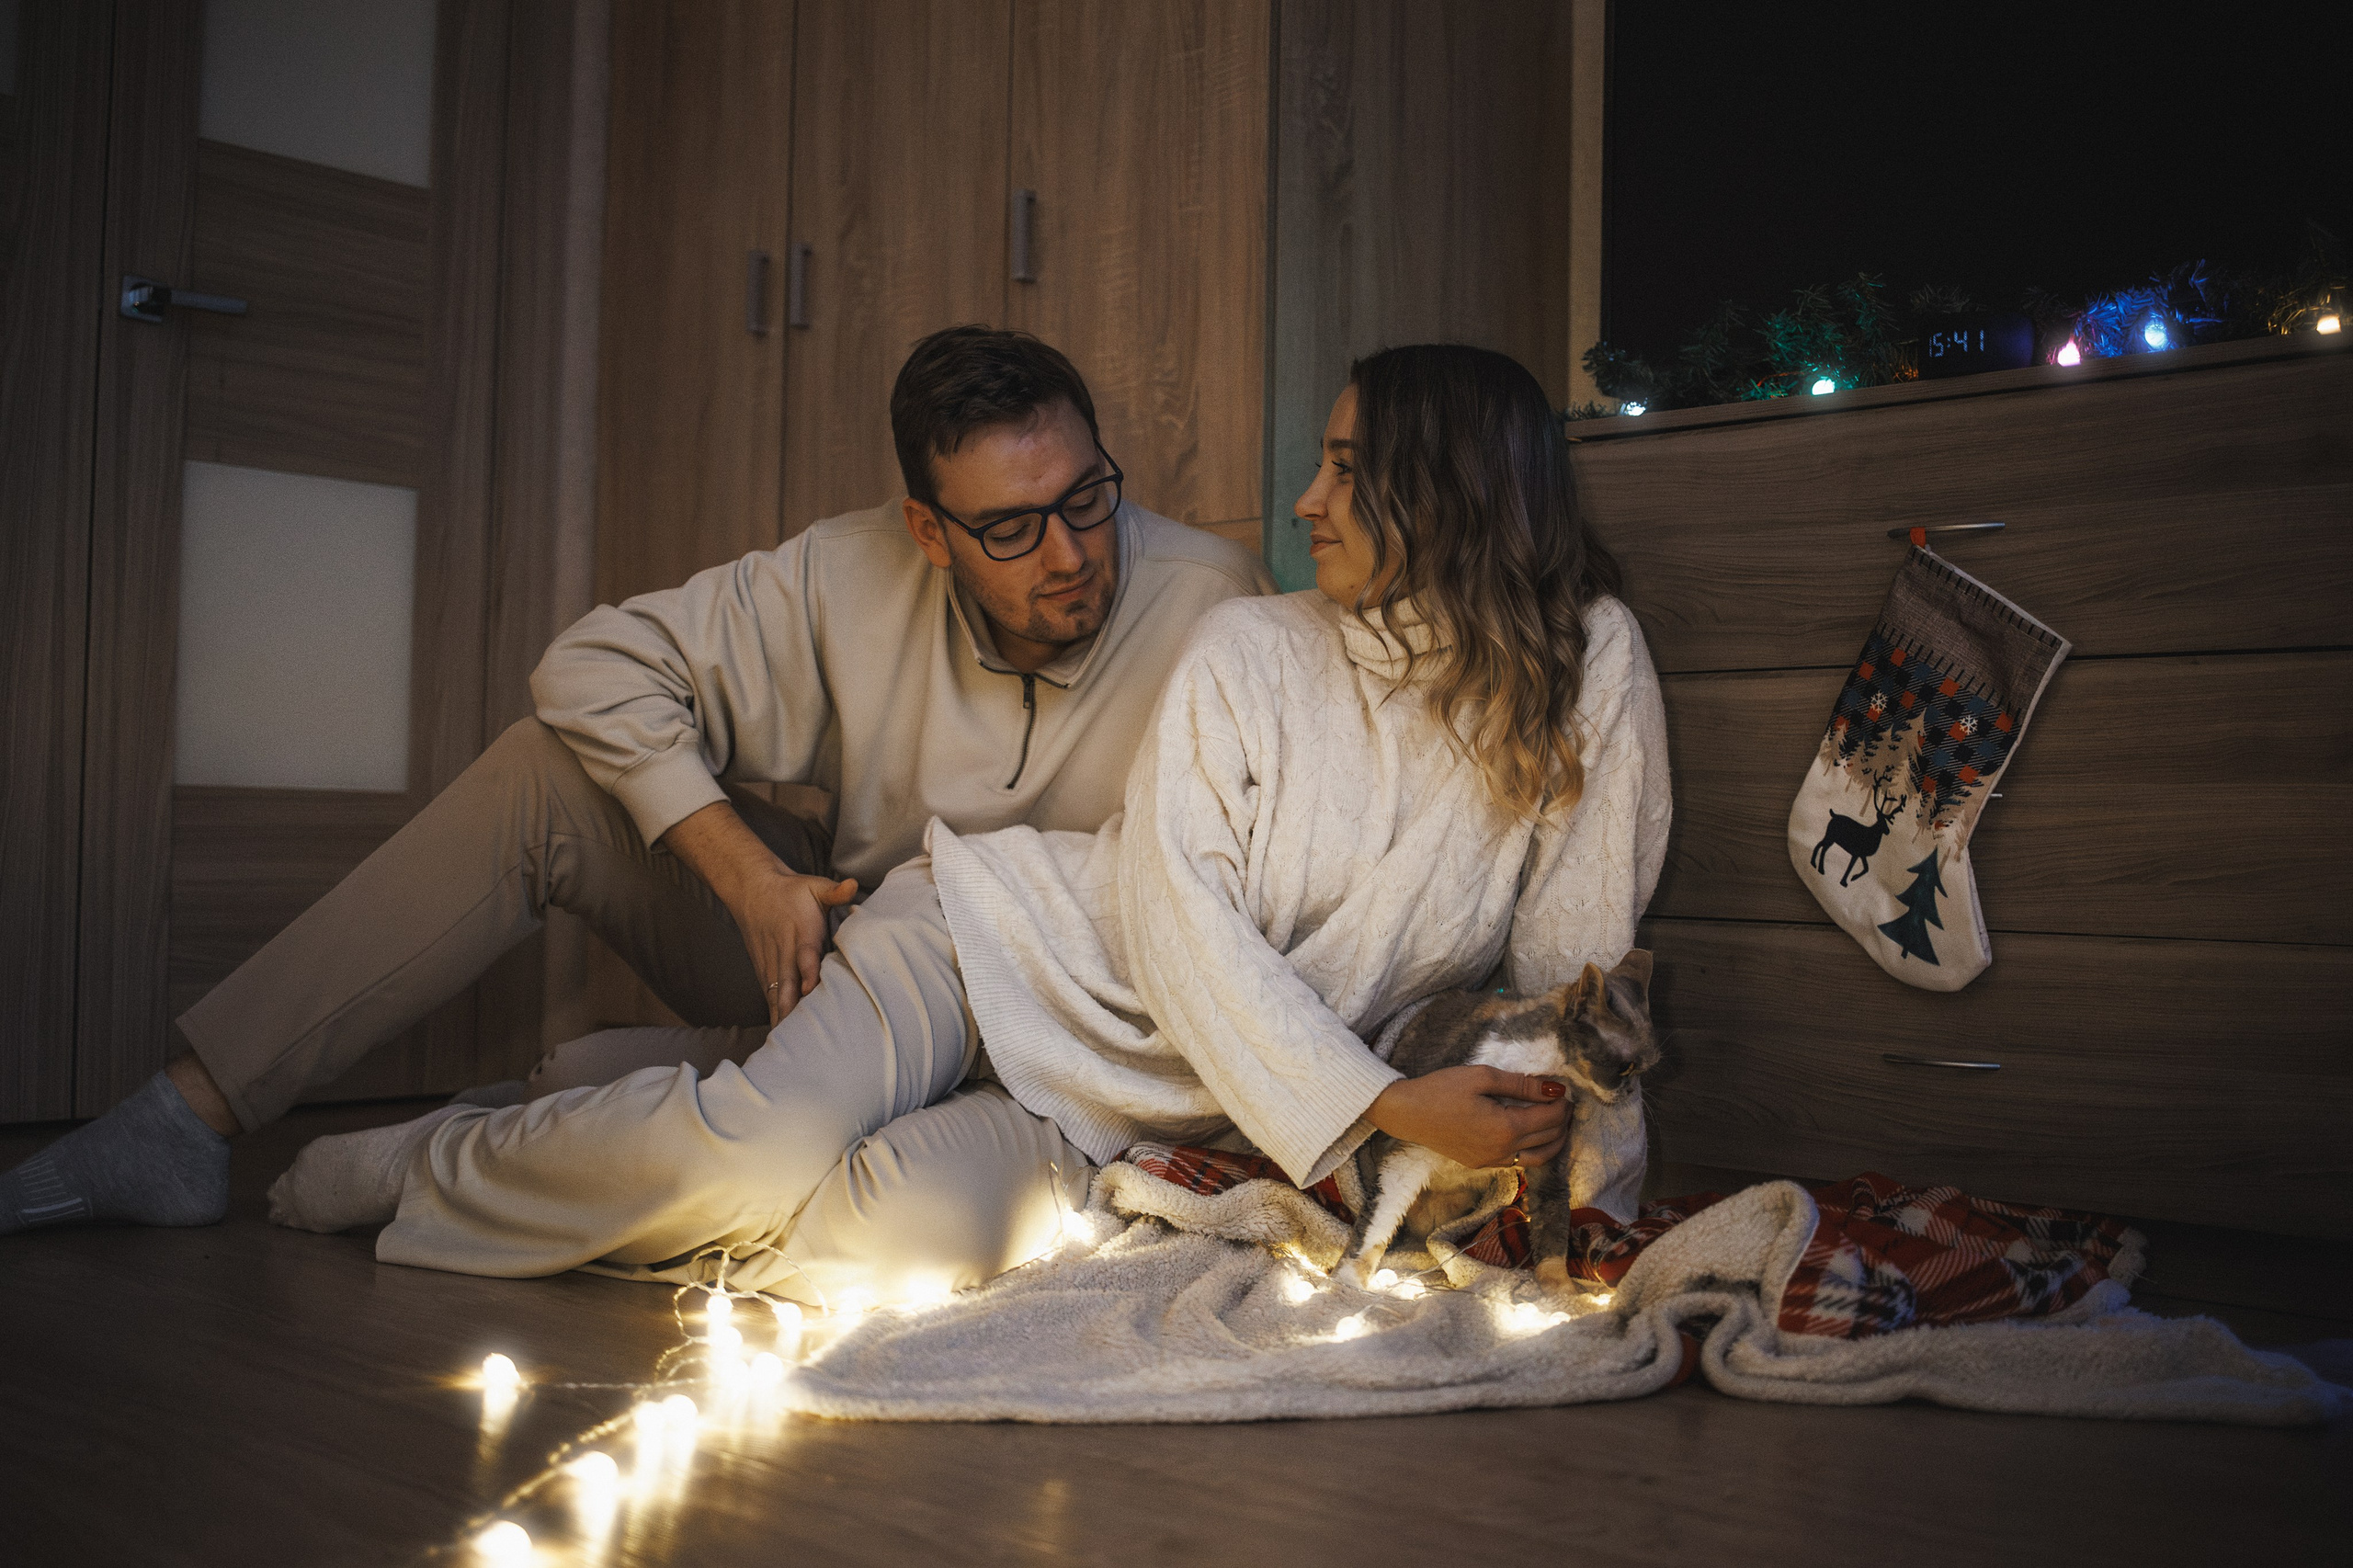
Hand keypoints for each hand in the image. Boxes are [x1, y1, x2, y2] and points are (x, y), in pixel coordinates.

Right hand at [727, 863, 858, 1023]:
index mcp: (800, 934)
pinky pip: (769, 998)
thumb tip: (853, 885)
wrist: (752, 890)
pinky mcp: (764, 973)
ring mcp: (771, 965)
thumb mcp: (814, 886)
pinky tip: (780, 1038)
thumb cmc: (791, 892)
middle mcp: (783, 953)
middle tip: (805, 1034)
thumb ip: (834, 890)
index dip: (807, 973)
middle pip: (786, 984)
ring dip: (783, 1018)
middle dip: (794, 1008)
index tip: (811, 988)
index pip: (804, 957)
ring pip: (776, 996)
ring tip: (793, 1046)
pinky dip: (775, 1016)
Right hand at [1366, 1066, 1568, 1169]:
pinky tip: (1533, 1137)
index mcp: (1505, 1128)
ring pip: (1538, 1159)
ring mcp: (1491, 1161)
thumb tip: (1553, 1088)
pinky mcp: (1480, 1164)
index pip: (1549, 1118)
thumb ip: (1521, 1083)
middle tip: (1566, 1103)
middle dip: (1562, 1120)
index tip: (1564, 1089)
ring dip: (1554, 1142)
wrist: (1406, 1113)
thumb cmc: (1441, 1089)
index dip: (1561, 1103)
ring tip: (1559, 1124)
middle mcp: (1502, 1150)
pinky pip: (1519, 1163)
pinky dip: (1535, 1151)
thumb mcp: (1481, 1077)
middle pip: (1548, 1139)